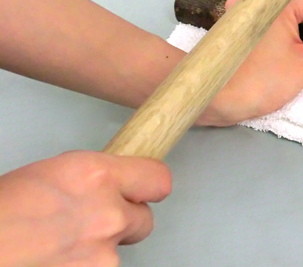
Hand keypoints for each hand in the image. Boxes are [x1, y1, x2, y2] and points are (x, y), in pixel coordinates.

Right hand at [0, 151, 170, 266]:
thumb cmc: (1, 212)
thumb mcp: (54, 173)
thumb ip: (93, 178)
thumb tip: (109, 185)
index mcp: (96, 175)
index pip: (158, 178)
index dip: (150, 186)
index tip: (145, 190)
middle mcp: (107, 213)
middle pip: (145, 219)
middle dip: (125, 221)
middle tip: (95, 222)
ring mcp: (102, 253)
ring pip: (119, 250)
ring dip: (99, 249)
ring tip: (60, 245)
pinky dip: (85, 266)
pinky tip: (58, 259)